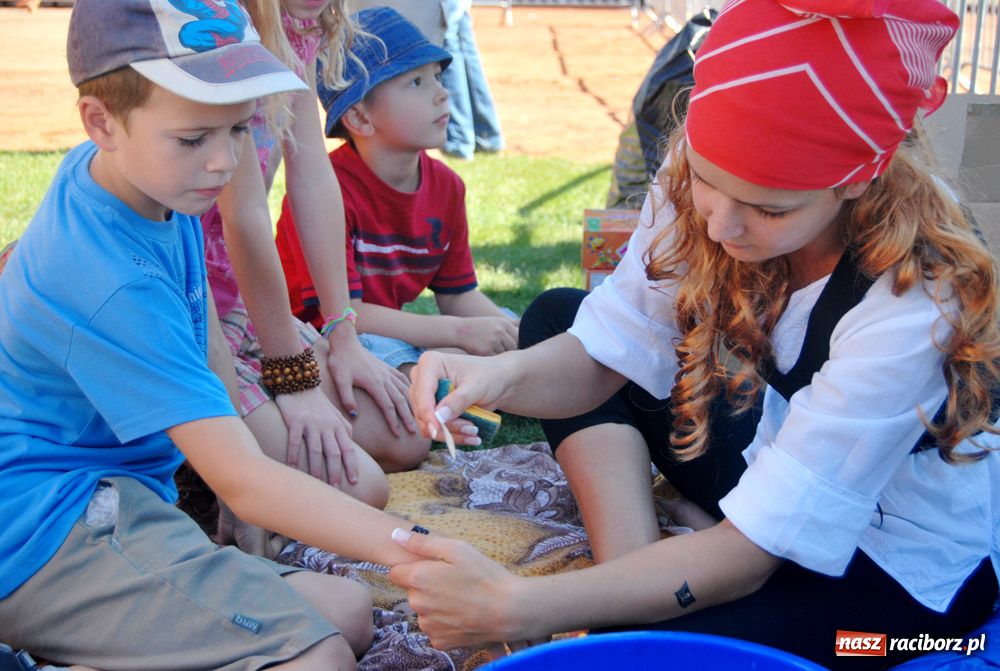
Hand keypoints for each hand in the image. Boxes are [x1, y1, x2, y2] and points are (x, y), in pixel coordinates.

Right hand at [274, 386, 358, 487]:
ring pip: (316, 449)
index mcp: (339, 426)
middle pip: (334, 452)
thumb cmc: (318, 402)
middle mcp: (327, 426)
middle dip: (336, 472)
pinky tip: (292, 468)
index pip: (348, 449)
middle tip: (337, 489)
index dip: (351, 465)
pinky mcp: (295, 420)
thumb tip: (352, 448)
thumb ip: (344, 430)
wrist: (300, 381)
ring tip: (317, 483)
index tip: (354, 481)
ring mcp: (311, 423)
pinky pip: (295, 440)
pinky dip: (293, 455)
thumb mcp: (335, 415)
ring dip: (317, 468)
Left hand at [324, 325, 416, 436]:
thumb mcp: (340, 380)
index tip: (398, 434)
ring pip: (403, 390)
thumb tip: (355, 415)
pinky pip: (401, 379)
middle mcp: (384, 378)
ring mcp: (387, 372)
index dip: (393, 422)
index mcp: (374, 383)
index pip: (387, 407)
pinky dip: (408, 388)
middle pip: (400, 400)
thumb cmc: (341, 361)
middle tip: (414, 431)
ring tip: (416, 416)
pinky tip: (412, 394)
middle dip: (407, 417)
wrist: (345, 341)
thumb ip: (347, 398)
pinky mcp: (386, 367)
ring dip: (410, 404)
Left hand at [388, 527, 524, 648]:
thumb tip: (395, 535)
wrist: (509, 611)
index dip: (412, 568)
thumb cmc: (484, 575)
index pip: (395, 573)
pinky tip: (463, 614)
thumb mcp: (456, 549)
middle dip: (426, 586)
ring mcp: (428, 626)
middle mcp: (417, 605)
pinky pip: (435, 628)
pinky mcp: (440, 641)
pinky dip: (445, 622)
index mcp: (418, 579)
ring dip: (435, 605)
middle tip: (453, 581)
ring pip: (424, 611)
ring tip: (461, 598)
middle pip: (412, 592)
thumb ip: (422, 543)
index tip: (431, 568)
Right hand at [408, 351, 508, 445]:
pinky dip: (452, 435)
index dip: (428, 413)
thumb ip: (458, 401)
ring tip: (474, 433)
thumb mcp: (477, 387)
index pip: (422, 392)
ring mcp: (424, 395)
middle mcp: (422, 378)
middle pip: (422, 411)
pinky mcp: (431, 410)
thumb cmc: (489, 376)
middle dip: (446, 425)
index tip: (437, 431)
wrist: (497, 382)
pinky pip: (434, 429)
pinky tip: (470, 436)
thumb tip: (439, 417)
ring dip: (451, 433)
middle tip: (473, 430)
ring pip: (427, 424)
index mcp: (430, 363)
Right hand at [454, 316, 518, 355]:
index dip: (515, 344)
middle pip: (513, 346)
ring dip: (500, 356)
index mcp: (504, 323)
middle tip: (503, 354)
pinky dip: (492, 359)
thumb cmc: (479, 328)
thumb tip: (522, 341)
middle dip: (509, 351)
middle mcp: (500, 331)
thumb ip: (507, 330)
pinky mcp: (486, 351)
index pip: (518, 337)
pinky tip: (486, 356)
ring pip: (504, 354)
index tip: (511, 348)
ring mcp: (493, 341)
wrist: (460, 330)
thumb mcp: (494, 323)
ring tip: (492, 353)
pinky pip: (495, 359)